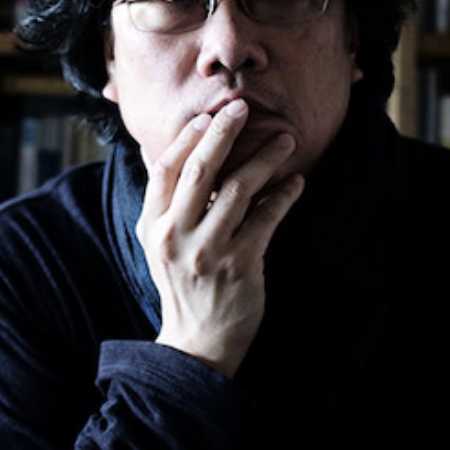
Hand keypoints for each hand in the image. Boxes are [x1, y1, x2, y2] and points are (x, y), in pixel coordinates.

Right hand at [137, 99, 306, 377]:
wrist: (198, 342)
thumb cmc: (182, 284)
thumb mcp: (158, 244)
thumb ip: (163, 202)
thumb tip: (167, 153)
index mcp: (153, 225)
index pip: (165, 168)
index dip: (188, 137)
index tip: (209, 115)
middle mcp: (175, 235)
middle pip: (199, 169)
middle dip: (224, 132)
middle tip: (244, 107)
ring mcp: (207, 251)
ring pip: (237, 189)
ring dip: (265, 159)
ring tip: (286, 141)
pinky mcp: (240, 265)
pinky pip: (266, 218)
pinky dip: (283, 196)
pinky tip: (296, 183)